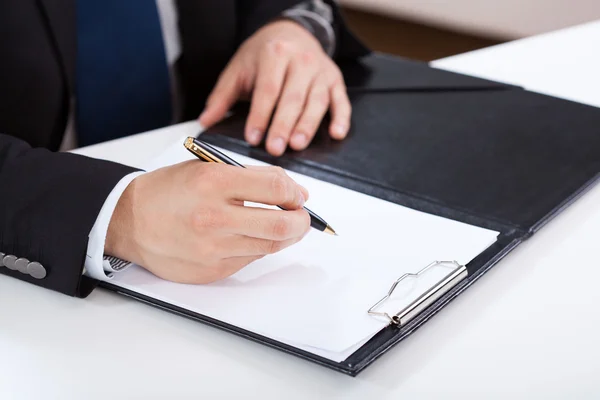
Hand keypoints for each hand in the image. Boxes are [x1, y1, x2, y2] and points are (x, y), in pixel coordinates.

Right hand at [105, 162, 310, 283]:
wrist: (128, 221)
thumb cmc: (168, 192)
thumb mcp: (206, 169)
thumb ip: (251, 178)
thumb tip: (294, 192)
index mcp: (212, 183)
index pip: (275, 187)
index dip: (294, 192)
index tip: (297, 195)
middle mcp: (213, 217)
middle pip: (280, 225)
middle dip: (302, 221)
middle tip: (303, 217)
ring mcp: (212, 249)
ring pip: (269, 246)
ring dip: (285, 236)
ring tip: (283, 225)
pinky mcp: (211, 270)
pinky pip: (249, 260)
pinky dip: (258, 247)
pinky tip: (251, 237)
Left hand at [199, 20, 349, 155]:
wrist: (290, 32)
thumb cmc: (263, 55)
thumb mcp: (238, 69)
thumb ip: (222, 97)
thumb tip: (206, 121)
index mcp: (275, 55)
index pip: (267, 89)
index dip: (260, 115)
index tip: (253, 137)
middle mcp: (301, 61)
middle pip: (292, 97)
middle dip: (283, 125)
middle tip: (275, 148)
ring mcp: (320, 71)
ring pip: (316, 101)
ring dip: (308, 125)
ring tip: (298, 145)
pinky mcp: (335, 80)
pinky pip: (341, 100)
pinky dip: (341, 118)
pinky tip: (337, 133)